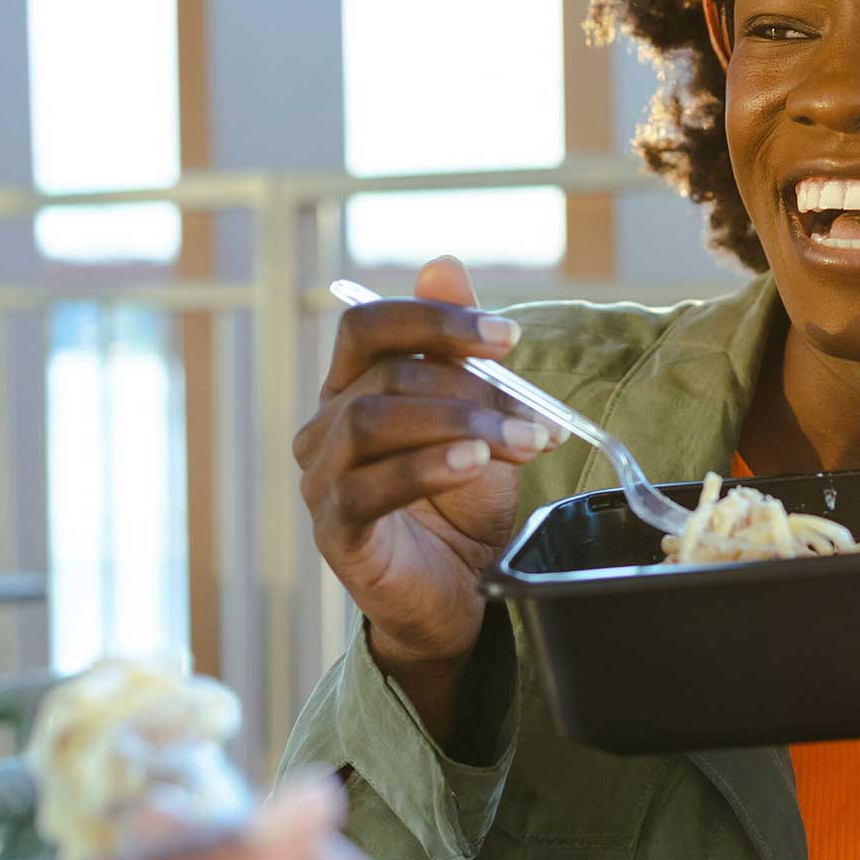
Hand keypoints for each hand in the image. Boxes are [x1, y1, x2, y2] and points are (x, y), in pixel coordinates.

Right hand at [292, 257, 554, 737]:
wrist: (458, 597)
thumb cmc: (462, 505)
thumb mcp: (477, 417)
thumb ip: (458, 349)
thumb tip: (443, 262)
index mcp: (352, 390)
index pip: (367, 326)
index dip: (434, 319)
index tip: (508, 338)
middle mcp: (325, 428)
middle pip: (387, 375)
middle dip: (473, 389)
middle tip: (537, 418)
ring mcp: (322, 482)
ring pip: (373, 421)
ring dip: (458, 422)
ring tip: (518, 441)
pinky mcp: (335, 533)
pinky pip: (369, 487)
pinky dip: (427, 467)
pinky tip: (473, 464)